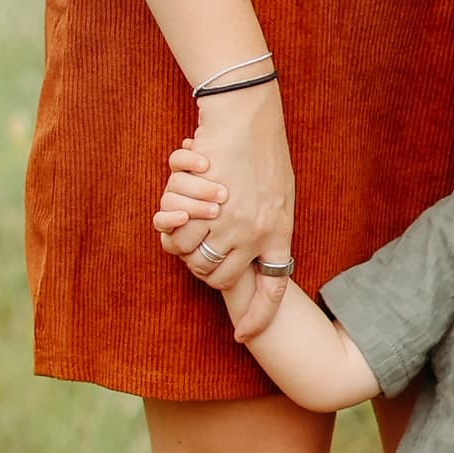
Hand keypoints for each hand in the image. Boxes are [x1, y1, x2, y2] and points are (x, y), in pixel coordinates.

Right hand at [154, 85, 295, 329]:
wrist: (247, 116)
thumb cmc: (264, 149)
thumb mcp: (279, 193)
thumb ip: (269, 225)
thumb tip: (260, 253)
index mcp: (279, 232)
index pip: (273, 289)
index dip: (259, 317)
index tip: (244, 336)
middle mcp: (256, 235)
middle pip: (220, 278)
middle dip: (205, 270)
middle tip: (198, 249)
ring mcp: (231, 223)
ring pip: (196, 259)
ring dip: (186, 245)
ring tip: (187, 222)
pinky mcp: (206, 207)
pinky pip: (181, 236)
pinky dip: (174, 224)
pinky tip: (178, 207)